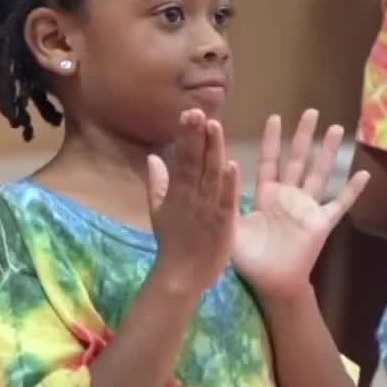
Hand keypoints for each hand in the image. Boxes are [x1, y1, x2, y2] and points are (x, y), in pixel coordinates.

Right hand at [147, 108, 238, 295]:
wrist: (181, 275)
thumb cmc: (173, 242)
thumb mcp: (158, 211)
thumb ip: (157, 183)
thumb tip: (154, 157)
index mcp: (177, 193)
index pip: (182, 158)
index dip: (186, 136)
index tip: (189, 113)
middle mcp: (191, 197)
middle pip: (195, 162)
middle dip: (197, 137)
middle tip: (198, 111)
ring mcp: (208, 209)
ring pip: (212, 175)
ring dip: (214, 151)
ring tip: (215, 127)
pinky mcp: (223, 223)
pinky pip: (227, 200)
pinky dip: (230, 184)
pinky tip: (232, 165)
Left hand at [232, 109, 370, 302]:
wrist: (271, 283)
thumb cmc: (249, 258)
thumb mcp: (232, 225)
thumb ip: (226, 200)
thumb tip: (219, 171)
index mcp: (266, 195)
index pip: (269, 161)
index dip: (271, 141)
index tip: (274, 117)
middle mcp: (289, 196)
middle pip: (298, 160)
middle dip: (304, 136)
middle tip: (311, 111)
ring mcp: (307, 208)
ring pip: (320, 173)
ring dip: (328, 152)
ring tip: (336, 128)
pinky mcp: (322, 222)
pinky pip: (340, 204)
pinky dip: (352, 190)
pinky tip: (364, 173)